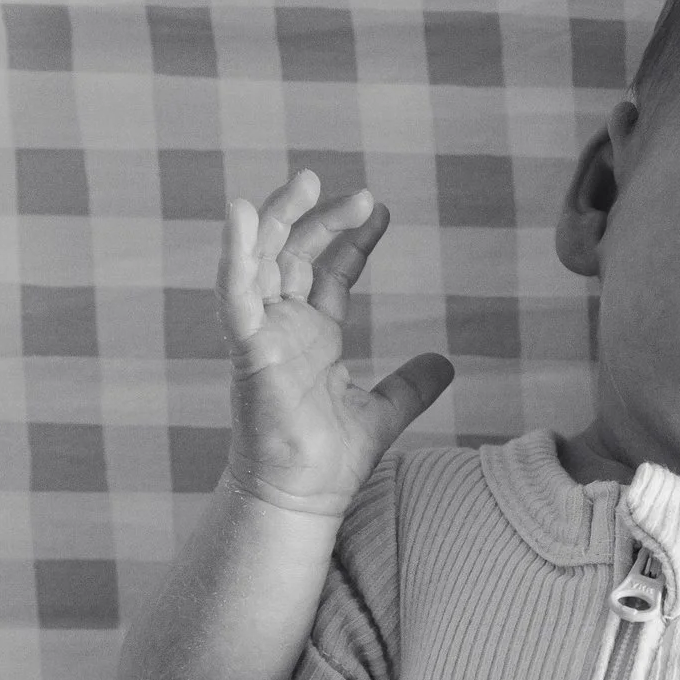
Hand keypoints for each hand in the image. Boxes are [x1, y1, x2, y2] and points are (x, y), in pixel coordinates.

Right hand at [217, 163, 453, 516]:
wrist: (302, 498)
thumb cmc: (328, 462)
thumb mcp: (384, 412)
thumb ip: (412, 385)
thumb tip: (445, 362)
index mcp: (311, 336)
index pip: (328, 271)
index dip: (353, 239)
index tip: (380, 210)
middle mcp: (283, 327)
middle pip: (294, 253)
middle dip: (321, 217)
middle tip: (358, 192)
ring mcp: (262, 334)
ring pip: (262, 258)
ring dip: (279, 217)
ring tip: (307, 181)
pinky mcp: (247, 348)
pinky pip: (234, 292)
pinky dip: (234, 252)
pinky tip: (239, 211)